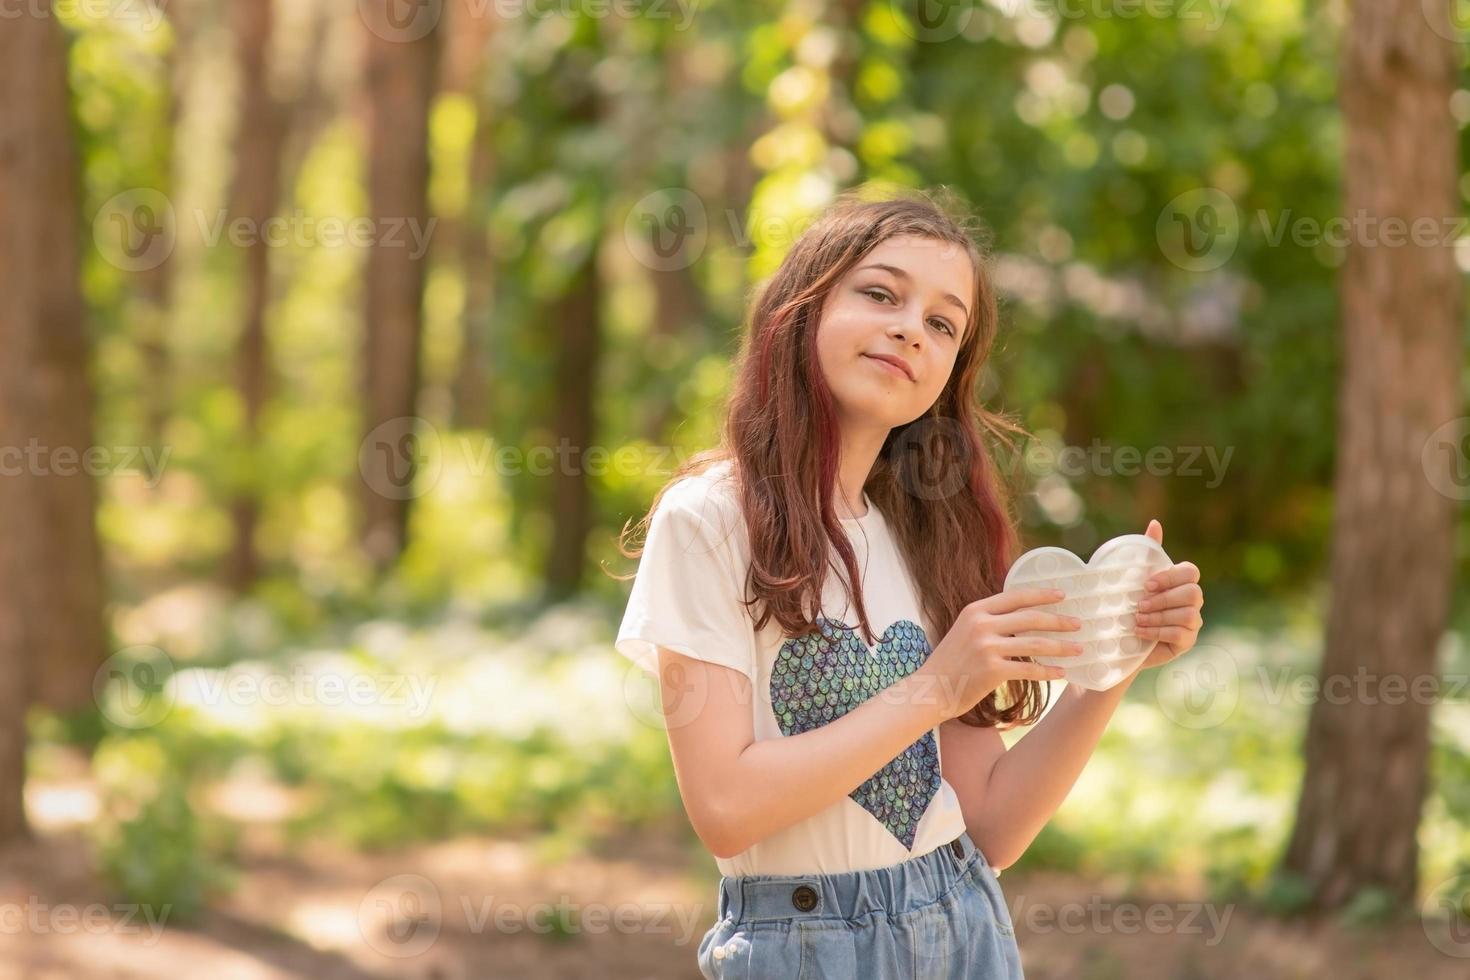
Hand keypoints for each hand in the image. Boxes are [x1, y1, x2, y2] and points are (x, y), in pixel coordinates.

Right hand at [921, 588, 1084, 721]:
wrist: (931, 689)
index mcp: (975, 610)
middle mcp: (981, 625)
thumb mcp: (965, 631)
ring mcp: (986, 647)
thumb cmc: (950, 663)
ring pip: (1034, 644)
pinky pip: (1029, 669)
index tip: (1062, 595)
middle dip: (1059, 621)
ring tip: (1079, 649)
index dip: (1041, 594)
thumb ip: (989, 621)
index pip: (1015, 596)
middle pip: (1030, 618)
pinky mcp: (992, 671)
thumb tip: (1022, 618)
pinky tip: (1062, 673)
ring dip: (1061, 647)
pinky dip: (1048, 671)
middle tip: (1079, 624)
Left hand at [1131, 519, 1203, 670]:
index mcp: (1180, 582)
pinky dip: (1158, 632)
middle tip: (1139, 604)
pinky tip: (1140, 631)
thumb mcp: (1133, 577)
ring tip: (1136, 619)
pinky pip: (1181, 634)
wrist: (1120, 639)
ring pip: (1189, 615)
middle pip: (1193, 593)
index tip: (1146, 584)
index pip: (1191, 572)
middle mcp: (1191, 600)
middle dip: (1164, 599)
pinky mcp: (1187, 641)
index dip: (1171, 577)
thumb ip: (1146, 551)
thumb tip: (1155, 523)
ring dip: (1159, 616)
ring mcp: (1192, 622)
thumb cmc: (1129, 604)